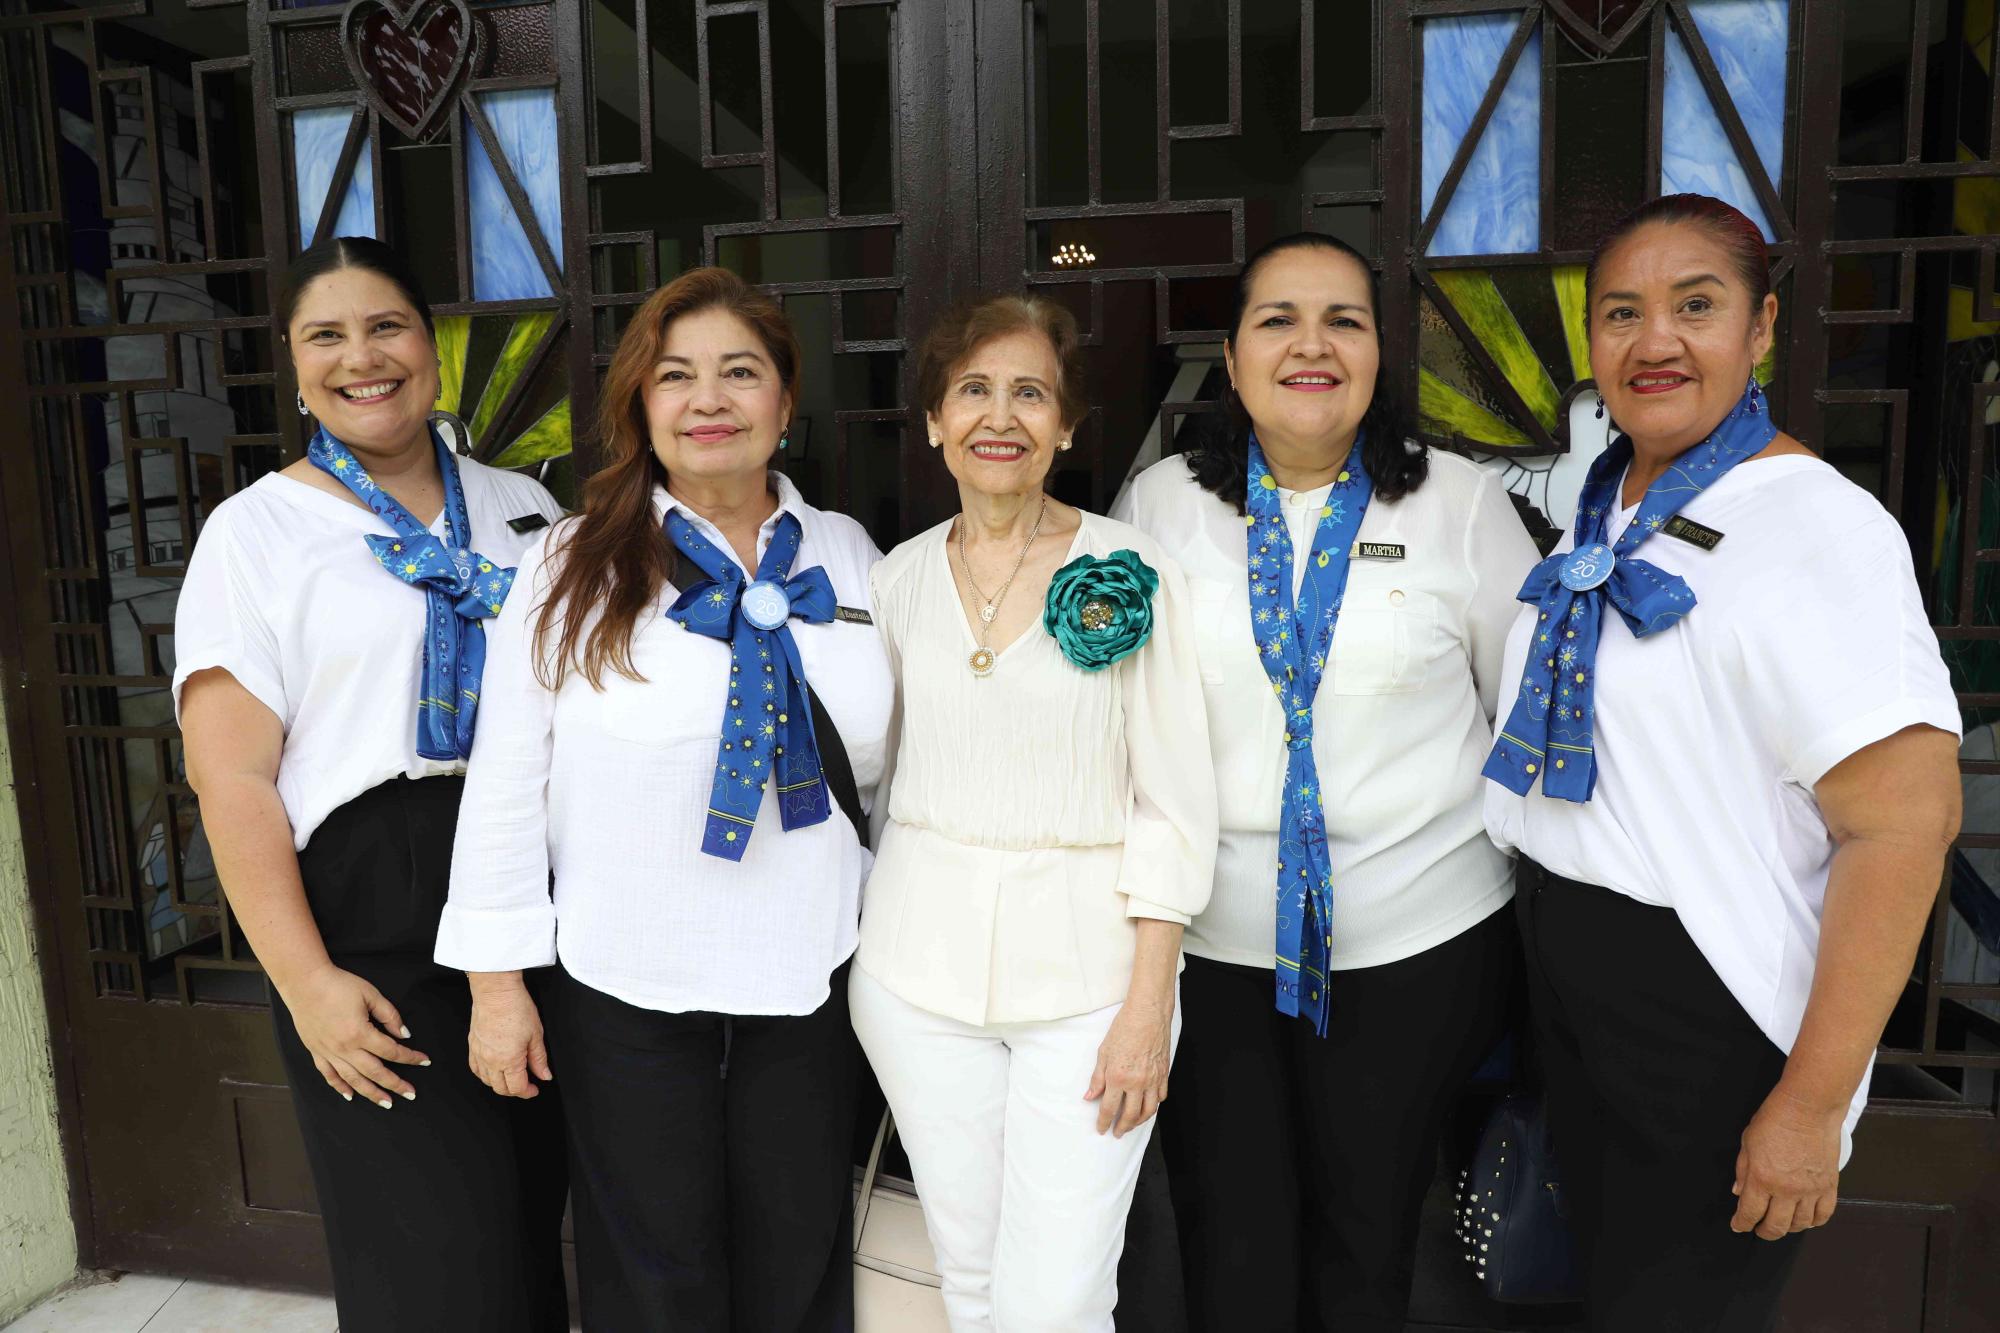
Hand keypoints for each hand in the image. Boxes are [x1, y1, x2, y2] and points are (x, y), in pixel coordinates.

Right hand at [282, 965, 428, 1109]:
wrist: (304, 983)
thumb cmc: (338, 985)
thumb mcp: (371, 994)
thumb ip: (390, 1016)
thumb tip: (403, 1034)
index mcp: (360, 1033)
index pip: (391, 1051)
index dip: (410, 1057)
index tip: (424, 1061)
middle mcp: (344, 1048)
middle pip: (375, 1072)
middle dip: (395, 1084)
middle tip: (410, 1094)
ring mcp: (328, 1052)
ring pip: (353, 1080)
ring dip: (371, 1093)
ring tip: (386, 1103)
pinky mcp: (316, 1051)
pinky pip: (329, 1075)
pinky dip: (340, 1087)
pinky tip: (350, 1095)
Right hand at [467, 978, 552, 1098]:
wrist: (495, 991)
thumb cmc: (516, 1007)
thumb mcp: (536, 1034)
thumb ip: (539, 1059)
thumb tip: (544, 1075)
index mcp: (509, 1060)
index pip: (517, 1088)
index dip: (528, 1092)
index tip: (535, 1089)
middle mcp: (491, 1060)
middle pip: (501, 1088)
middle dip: (515, 1090)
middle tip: (526, 1084)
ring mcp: (479, 1054)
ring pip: (486, 1081)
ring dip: (499, 1084)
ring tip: (512, 1077)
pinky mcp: (472, 1045)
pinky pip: (475, 1069)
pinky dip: (485, 1074)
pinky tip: (493, 1070)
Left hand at [1085, 994, 1172, 1137]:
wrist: (1148, 1013)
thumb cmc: (1124, 1028)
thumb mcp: (1103, 1052)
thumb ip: (1097, 1078)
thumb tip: (1090, 1096)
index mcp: (1117, 1077)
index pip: (1109, 1108)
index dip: (1104, 1122)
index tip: (1101, 1129)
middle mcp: (1136, 1082)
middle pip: (1130, 1115)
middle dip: (1122, 1127)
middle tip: (1117, 1133)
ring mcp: (1152, 1079)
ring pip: (1148, 1110)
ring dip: (1139, 1122)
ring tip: (1132, 1125)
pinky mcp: (1163, 1074)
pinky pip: (1160, 1097)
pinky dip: (1154, 1106)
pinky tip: (1148, 1107)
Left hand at [1731, 1085, 1842, 1238]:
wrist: (1809, 1109)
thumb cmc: (1775, 1120)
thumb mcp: (1747, 1142)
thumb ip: (1743, 1170)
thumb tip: (1739, 1191)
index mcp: (1762, 1179)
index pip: (1750, 1213)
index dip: (1742, 1223)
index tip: (1739, 1226)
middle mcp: (1787, 1190)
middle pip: (1776, 1226)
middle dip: (1764, 1232)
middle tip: (1759, 1229)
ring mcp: (1810, 1190)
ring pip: (1800, 1224)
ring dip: (1788, 1228)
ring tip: (1781, 1223)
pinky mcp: (1829, 1186)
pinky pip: (1824, 1214)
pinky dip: (1814, 1221)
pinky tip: (1806, 1219)